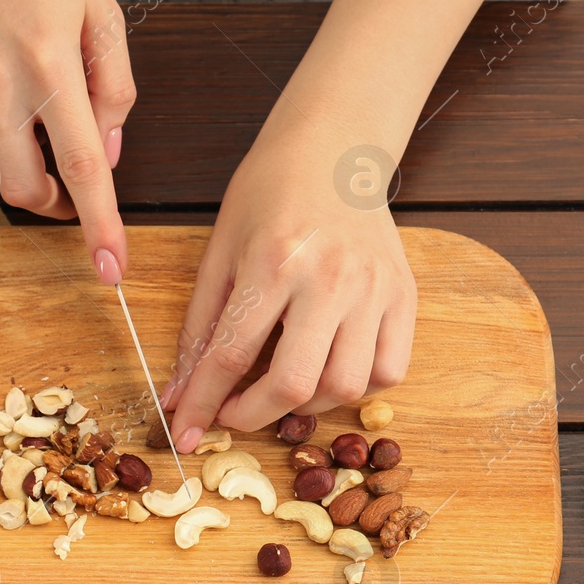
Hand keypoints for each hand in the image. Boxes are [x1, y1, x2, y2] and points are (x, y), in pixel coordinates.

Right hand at [0, 0, 134, 281]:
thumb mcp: (103, 11)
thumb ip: (114, 89)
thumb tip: (106, 152)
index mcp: (50, 64)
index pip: (82, 169)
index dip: (99, 226)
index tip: (110, 269)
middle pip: (25, 186)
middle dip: (54, 205)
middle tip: (74, 190)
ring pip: (2, 148)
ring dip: (30, 138)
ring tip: (41, 76)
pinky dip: (4, 104)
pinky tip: (5, 52)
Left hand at [161, 0, 498, 449]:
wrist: (333, 149)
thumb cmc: (268, 194)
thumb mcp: (220, 251)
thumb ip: (200, 327)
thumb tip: (179, 395)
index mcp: (273, 261)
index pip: (231, 354)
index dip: (204, 403)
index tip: (190, 434)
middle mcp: (330, 277)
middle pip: (296, 383)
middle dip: (257, 416)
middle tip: (237, 414)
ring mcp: (374, 288)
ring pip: (347, 386)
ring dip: (309, 405)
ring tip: (286, 386)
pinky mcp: (404, 294)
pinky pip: (389, 370)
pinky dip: (358, 387)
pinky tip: (331, 368)